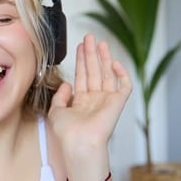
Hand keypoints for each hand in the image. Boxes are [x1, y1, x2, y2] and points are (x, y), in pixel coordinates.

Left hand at [49, 34, 131, 158]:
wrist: (79, 143)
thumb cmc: (67, 133)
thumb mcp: (56, 111)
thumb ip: (60, 96)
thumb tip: (67, 83)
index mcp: (81, 102)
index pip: (83, 76)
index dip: (81, 61)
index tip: (79, 46)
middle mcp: (95, 99)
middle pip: (95, 71)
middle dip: (92, 54)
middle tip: (89, 37)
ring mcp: (107, 100)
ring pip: (107, 74)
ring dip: (104, 58)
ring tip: (100, 43)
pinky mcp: (118, 103)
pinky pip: (124, 86)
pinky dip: (122, 74)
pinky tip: (114, 62)